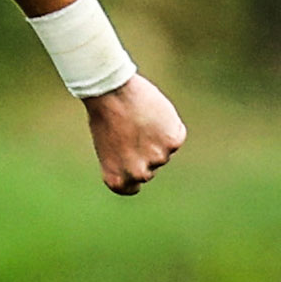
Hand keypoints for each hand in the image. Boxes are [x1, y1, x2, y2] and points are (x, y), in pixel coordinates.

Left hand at [82, 75, 185, 194]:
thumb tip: (146, 162)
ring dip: (158, 137)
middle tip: (133, 131)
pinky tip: (153, 113)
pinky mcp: (173, 141)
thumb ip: (125, 161)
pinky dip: (169, 124)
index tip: (129, 157)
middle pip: (151, 168)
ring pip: (164, 150)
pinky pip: (176, 134)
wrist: (111, 93)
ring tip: (140, 119)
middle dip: (146, 152)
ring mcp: (158, 158)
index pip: (132, 187)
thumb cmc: (104, 116)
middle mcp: (138, 174)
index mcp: (117, 178)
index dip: (132, 171)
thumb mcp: (107, 146)